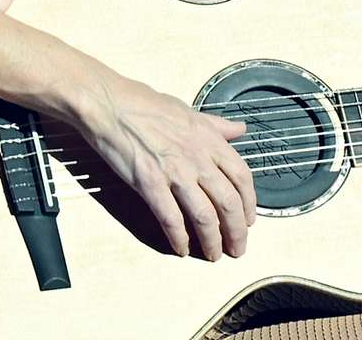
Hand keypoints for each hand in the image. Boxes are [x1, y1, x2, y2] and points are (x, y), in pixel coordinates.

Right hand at [75, 73, 256, 259]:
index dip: (250, 204)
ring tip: (213, 255)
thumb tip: (240, 130)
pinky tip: (181, 249)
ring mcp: (175, 172)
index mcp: (210, 140)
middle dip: (236, 231)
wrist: (111, 105)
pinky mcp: (150, 185)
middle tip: (236, 249)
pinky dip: (179, 238)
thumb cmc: (147, 106)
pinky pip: (171, 219)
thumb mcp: (189, 111)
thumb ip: (216, 126)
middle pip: (228, 203)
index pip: (242, 177)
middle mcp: (198, 158)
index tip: (249, 220)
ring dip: (212, 241)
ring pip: (204, 216)